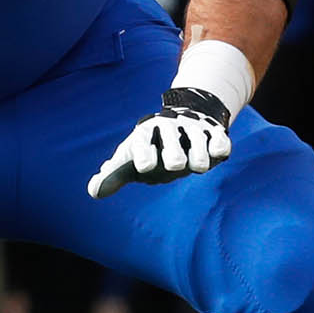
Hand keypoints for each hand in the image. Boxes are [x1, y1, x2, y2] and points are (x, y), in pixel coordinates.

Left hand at [88, 89, 231, 198]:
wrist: (181, 120)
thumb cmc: (151, 147)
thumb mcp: (131, 157)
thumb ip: (114, 175)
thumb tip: (93, 191)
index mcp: (143, 135)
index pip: (141, 145)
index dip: (144, 156)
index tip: (144, 167)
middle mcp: (167, 129)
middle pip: (173, 151)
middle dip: (174, 158)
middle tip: (173, 164)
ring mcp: (191, 130)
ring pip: (198, 148)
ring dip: (198, 160)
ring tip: (195, 164)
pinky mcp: (213, 133)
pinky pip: (220, 143)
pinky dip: (218, 150)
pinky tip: (215, 154)